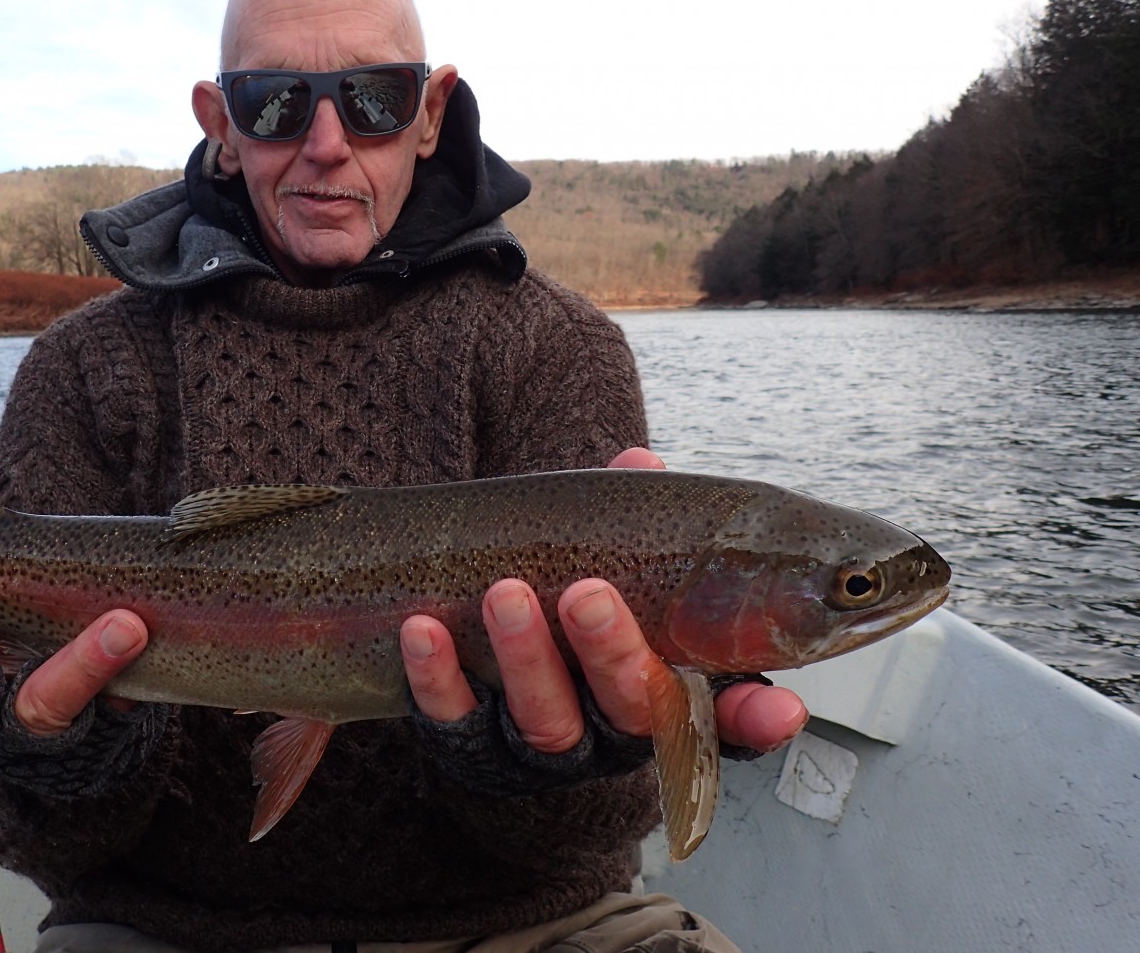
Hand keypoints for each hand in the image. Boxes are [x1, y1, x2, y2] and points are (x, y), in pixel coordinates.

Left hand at [400, 448, 807, 754]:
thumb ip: (635, 519)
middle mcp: (610, 727)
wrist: (473, 664)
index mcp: (662, 687)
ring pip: (544, 718)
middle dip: (612, 650)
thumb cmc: (566, 604)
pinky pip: (453, 718)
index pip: (722, 714)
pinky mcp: (470, 744)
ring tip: (504, 594)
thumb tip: (641, 460)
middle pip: (627, 706)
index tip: (781, 708)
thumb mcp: (612, 563)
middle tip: (588, 593)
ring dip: (525, 656)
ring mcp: (541, 744)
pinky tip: (423, 628)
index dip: (754, 717)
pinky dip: (438, 674)